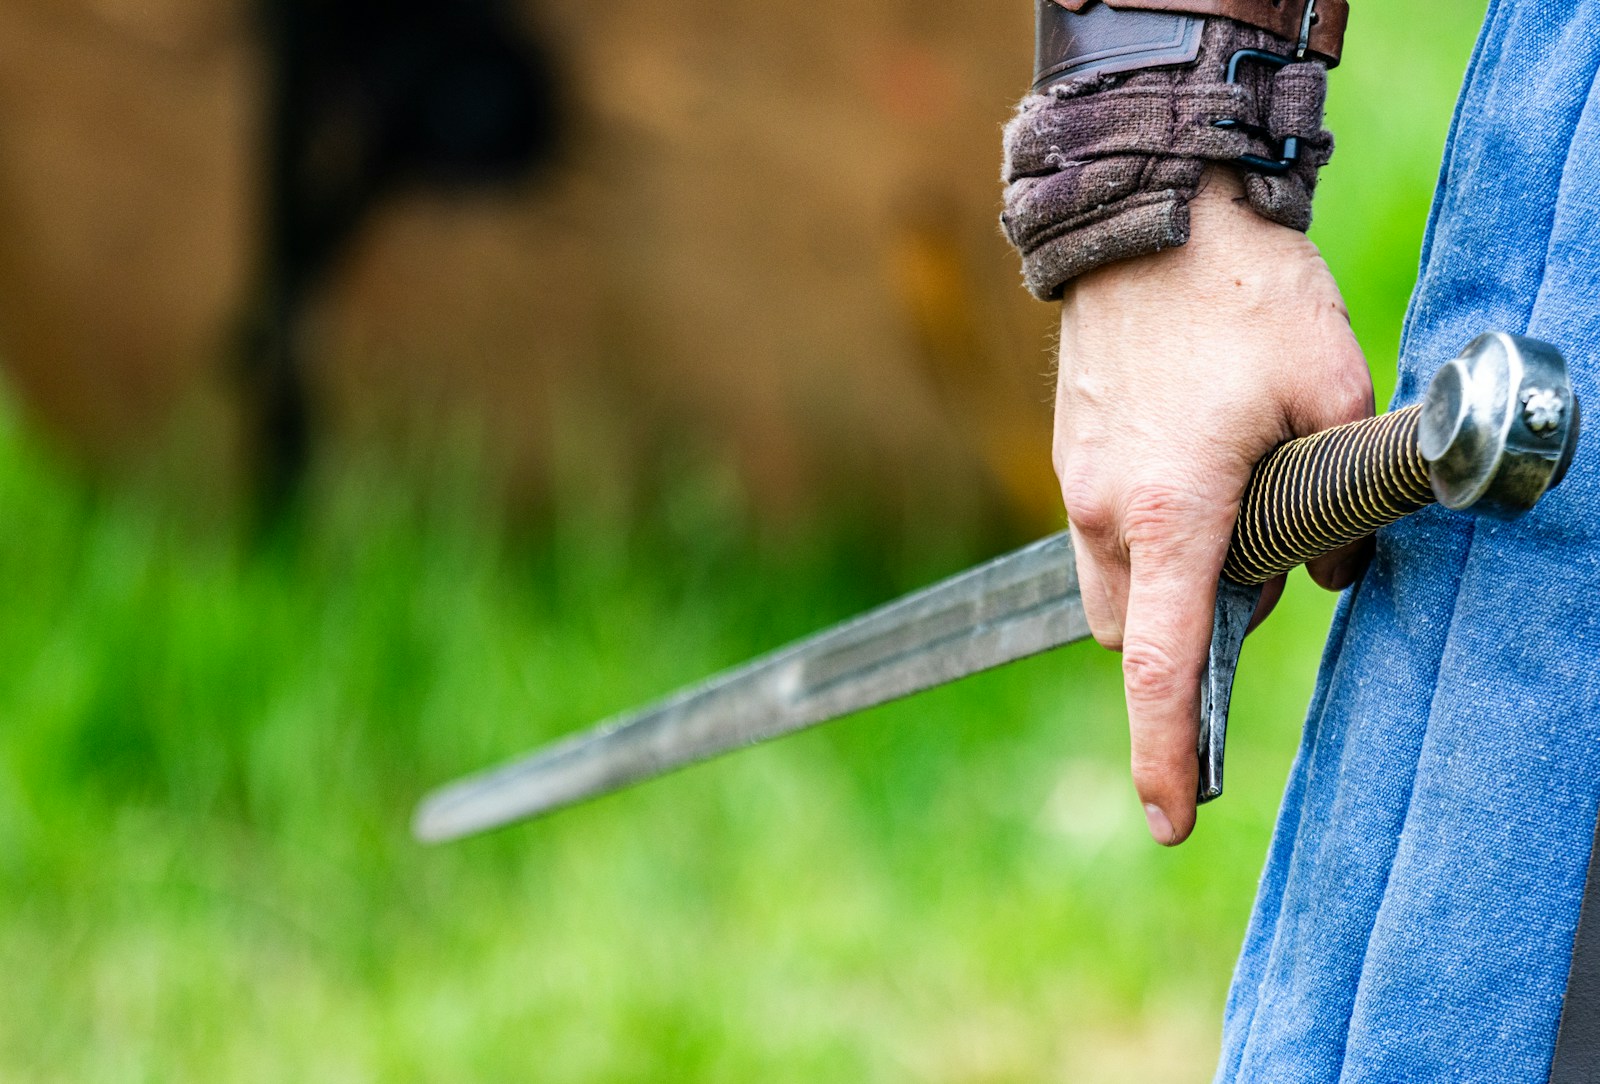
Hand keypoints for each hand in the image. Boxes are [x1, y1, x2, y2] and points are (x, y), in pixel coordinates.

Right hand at [1055, 168, 1372, 846]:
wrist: (1150, 211)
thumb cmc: (1244, 297)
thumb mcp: (1334, 391)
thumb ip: (1341, 503)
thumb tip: (1330, 570)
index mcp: (1171, 514)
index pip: (1159, 665)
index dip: (1167, 751)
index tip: (1171, 818)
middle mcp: (1106, 513)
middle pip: (1134, 630)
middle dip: (1187, 632)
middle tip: (1261, 566)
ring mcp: (1077, 483)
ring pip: (1113, 582)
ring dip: (1163, 582)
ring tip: (1228, 501)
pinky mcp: (1070, 453)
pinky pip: (1101, 530)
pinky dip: (1146, 533)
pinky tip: (1195, 461)